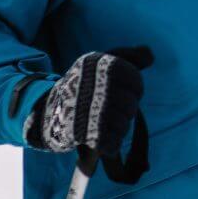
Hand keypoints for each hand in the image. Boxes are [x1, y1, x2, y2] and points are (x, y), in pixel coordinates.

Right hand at [25, 47, 152, 158]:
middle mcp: (94, 85)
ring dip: (117, 128)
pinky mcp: (83, 132)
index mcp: (99, 65)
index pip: (136, 82)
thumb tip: (148, 54)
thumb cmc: (84, 86)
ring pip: (123, 125)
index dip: (133, 91)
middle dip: (124, 111)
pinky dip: (109, 144)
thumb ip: (130, 57)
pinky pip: (113, 144)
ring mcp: (88, 109)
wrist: (48, 112)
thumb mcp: (102, 64)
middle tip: (105, 108)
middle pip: (131, 105)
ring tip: (100, 121)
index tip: (120, 92)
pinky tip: (99, 136)